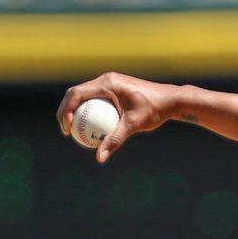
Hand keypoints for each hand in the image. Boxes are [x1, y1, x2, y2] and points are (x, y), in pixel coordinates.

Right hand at [57, 72, 179, 162]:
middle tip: (67, 132)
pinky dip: (89, 112)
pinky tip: (90, 130)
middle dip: (66, 111)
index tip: (68, 128)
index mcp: (107, 83)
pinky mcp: (114, 89)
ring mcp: (109, 83)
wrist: (171, 100)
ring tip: (73, 131)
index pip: (76, 93)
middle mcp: (106, 80)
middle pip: (75, 93)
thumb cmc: (154, 110)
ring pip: (84, 96)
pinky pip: (95, 100)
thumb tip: (99, 158)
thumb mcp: (133, 125)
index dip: (66, 110)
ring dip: (75, 111)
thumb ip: (114, 140)